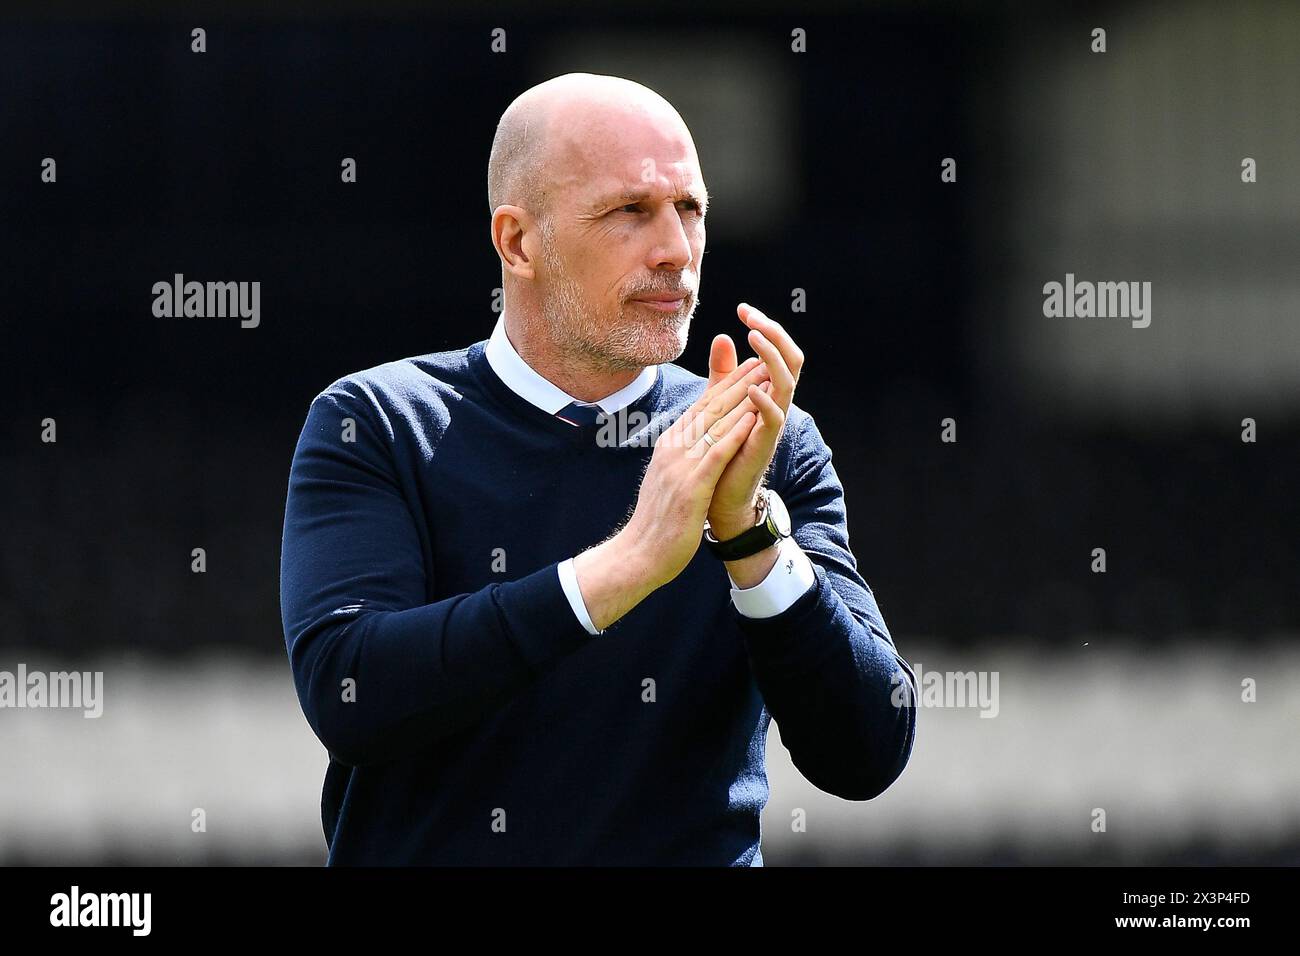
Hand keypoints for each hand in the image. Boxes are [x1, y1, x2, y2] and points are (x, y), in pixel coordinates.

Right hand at [572, 356, 773, 630]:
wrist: (639, 554)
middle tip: (761, 360)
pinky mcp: (692, 485)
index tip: (746, 367)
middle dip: (738, 382)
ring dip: (744, 399)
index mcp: (669, 445)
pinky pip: (718, 452)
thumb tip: (688, 441)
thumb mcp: (667, 479)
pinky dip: (738, 431)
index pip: (700, 407)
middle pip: (709, 407)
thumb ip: (680, 456)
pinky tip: (755, 417)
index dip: (725, 384)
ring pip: (716, 423)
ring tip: (766, 379)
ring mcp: (681, 465)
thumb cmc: (656, 521)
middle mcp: (673, 448)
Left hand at [705, 302, 804, 539]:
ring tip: (754, 336)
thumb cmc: (721, 448)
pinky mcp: (764, 444)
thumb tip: (724, 336)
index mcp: (767, 391)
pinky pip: (774, 419)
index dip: (765, 327)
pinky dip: (766, 401)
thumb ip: (724, 372)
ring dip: (772, 357)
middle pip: (791, 360)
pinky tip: (752, 387)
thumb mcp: (720, 402)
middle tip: (751, 317)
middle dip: (773, 334)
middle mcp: (775, 403)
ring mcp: (772, 424)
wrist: (718, 494)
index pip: (776, 351)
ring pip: (786, 383)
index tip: (742, 309)